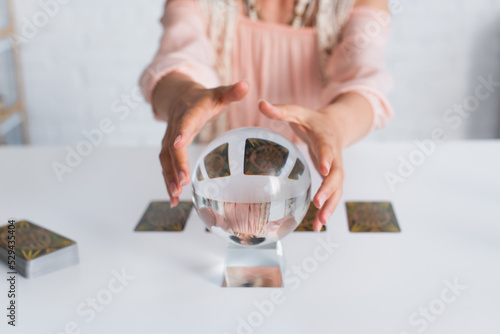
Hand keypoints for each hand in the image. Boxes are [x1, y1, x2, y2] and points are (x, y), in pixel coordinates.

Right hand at [155, 75, 249, 206]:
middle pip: (172, 148)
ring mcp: (168, 140)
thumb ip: (232, 92)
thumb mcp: (218, 93)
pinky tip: (173, 199)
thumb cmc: (204, 99)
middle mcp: (175, 127)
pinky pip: (165, 167)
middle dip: (176, 165)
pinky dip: (168, 182)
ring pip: (165, 160)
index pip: (184, 122)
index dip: (182, 132)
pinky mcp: (167, 150)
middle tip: (183, 182)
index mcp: (189, 113)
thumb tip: (246, 84)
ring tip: (175, 197)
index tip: (180, 143)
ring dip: (169, 179)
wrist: (180, 98)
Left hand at [258, 100, 345, 231]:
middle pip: (337, 175)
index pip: (328, 149)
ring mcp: (336, 169)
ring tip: (320, 224)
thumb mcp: (298, 112)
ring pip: (338, 189)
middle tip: (318, 203)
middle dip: (329, 190)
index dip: (328, 159)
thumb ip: (280, 110)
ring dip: (330, 206)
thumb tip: (260, 103)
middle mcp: (335, 156)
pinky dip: (327, 209)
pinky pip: (333, 195)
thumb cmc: (312, 120)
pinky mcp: (334, 178)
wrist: (336, 126)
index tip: (324, 169)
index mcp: (326, 139)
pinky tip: (318, 225)